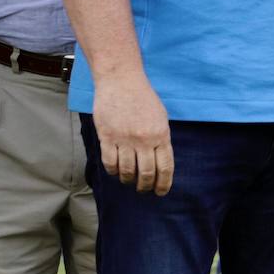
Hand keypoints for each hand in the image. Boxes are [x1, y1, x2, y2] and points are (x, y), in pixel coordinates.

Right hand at [92, 71, 174, 195]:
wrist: (121, 81)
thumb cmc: (143, 97)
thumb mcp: (161, 117)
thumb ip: (160, 138)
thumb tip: (159, 160)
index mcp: (161, 135)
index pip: (165, 167)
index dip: (164, 184)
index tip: (161, 192)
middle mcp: (144, 140)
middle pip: (146, 174)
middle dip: (145, 186)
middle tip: (143, 190)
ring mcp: (125, 139)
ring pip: (127, 171)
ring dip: (128, 180)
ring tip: (129, 181)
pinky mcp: (107, 137)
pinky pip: (110, 162)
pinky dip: (113, 171)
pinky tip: (115, 171)